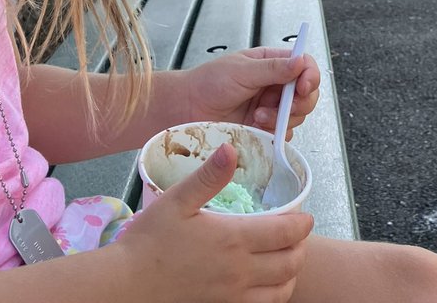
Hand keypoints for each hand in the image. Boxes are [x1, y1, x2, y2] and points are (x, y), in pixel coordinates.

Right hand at [113, 142, 312, 302]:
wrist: (129, 284)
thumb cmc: (150, 240)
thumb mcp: (177, 200)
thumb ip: (209, 176)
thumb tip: (231, 148)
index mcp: (232, 239)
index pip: (284, 233)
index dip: (302, 224)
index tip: (307, 215)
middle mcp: (239, 271)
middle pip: (290, 263)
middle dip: (302, 247)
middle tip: (300, 234)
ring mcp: (233, 295)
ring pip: (282, 290)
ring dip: (293, 272)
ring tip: (290, 257)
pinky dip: (277, 295)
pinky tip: (269, 283)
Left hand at [184, 47, 319, 135]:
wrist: (186, 109)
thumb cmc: (208, 82)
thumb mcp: (241, 70)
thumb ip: (272, 68)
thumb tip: (300, 62)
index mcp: (271, 63)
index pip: (304, 65)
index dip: (310, 76)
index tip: (303, 87)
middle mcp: (274, 85)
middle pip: (307, 94)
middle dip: (300, 102)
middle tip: (284, 107)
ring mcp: (270, 108)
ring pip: (297, 116)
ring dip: (281, 118)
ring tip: (257, 115)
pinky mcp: (264, 129)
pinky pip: (282, 134)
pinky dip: (273, 133)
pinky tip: (255, 126)